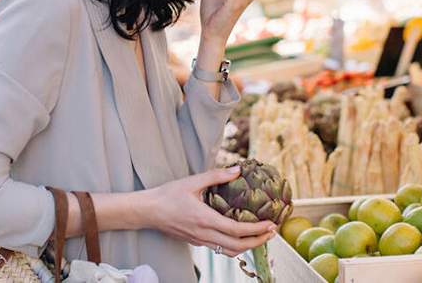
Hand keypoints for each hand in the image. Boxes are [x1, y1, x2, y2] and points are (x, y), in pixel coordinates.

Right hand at [146, 166, 275, 256]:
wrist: (148, 211)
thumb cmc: (168, 195)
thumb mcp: (192, 181)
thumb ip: (216, 176)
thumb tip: (237, 169)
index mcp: (205, 219)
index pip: (237, 230)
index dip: (257, 230)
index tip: (271, 224)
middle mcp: (204, 234)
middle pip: (238, 246)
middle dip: (259, 241)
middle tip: (273, 232)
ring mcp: (200, 240)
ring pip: (229, 251)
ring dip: (248, 246)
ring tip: (261, 236)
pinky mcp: (197, 242)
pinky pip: (220, 249)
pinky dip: (235, 245)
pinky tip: (241, 235)